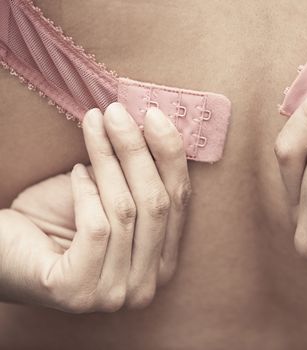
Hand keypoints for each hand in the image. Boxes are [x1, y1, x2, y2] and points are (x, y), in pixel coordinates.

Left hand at [1, 104, 189, 312]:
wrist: (5, 251)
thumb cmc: (59, 221)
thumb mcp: (111, 195)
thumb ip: (138, 177)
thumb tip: (156, 125)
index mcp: (162, 264)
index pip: (179, 203)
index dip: (171, 156)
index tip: (156, 116)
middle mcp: (145, 287)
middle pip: (156, 205)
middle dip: (139, 151)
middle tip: (119, 113)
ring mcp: (114, 295)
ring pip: (125, 212)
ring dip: (109, 159)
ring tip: (94, 124)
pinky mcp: (77, 292)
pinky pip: (96, 226)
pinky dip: (85, 191)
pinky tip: (76, 172)